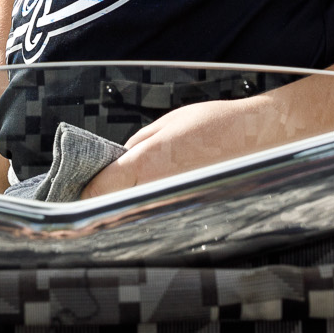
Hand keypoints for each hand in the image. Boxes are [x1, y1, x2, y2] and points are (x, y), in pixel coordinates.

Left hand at [82, 97, 279, 196]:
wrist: (257, 140)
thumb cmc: (215, 124)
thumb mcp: (167, 123)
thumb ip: (139, 143)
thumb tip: (121, 158)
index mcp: (147, 162)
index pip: (101, 187)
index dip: (84, 190)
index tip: (76, 189)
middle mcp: (157, 188)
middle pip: (115, 204)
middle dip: (103, 198)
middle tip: (93, 191)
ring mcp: (173, 202)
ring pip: (137, 210)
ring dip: (127, 202)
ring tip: (123, 191)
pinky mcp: (188, 208)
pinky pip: (160, 209)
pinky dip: (151, 204)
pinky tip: (155, 193)